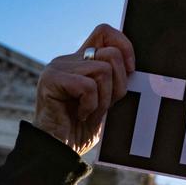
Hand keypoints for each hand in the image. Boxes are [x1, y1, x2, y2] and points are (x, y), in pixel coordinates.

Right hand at [33, 24, 134, 154]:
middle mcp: (67, 60)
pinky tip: (81, 115)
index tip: (130, 72)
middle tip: (104, 106)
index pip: (105, 32)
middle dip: (118, 85)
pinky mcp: (50, 79)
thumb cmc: (82, 130)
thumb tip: (134, 66)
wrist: (58, 152)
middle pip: (111, 53)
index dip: (124, 46)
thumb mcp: (105, 101)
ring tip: (90, 112)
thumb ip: (114, 80)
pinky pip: (88, 86)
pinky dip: (91, 105)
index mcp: (80, 61)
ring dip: (104, 99)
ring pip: (103, 70)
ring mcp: (57, 68)